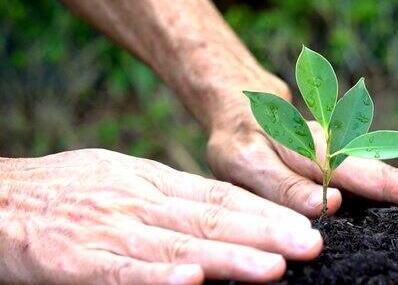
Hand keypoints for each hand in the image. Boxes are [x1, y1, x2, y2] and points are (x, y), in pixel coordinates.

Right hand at [0, 149, 320, 283]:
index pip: (220, 197)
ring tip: (273, 267)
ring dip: (229, 257)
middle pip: (212, 219)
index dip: (264, 212)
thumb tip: (218, 212)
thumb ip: (170, 197)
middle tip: (310, 245)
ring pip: (180, 245)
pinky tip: (192, 283)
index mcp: (154, 182)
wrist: (1, 198)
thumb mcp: (126, 180)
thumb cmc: (68, 191)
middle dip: (265, 233)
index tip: (304, 224)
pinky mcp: (78, 260)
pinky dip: (158, 277)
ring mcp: (111, 230)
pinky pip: (123, 271)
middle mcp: (141, 203)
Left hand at [207, 110, 397, 239]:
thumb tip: (330, 208)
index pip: (380, 183)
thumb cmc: (240, 139)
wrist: (243, 110)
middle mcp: (346, 159)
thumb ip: (280, 184)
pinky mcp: (346, 171)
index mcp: (324, 157)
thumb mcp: (244, 161)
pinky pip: (384, 188)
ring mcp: (349, 164)